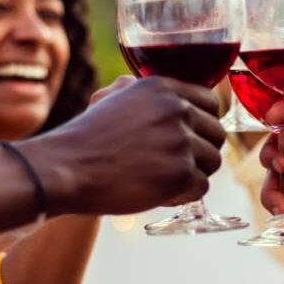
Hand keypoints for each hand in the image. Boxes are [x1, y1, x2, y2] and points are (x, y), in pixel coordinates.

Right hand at [22, 76, 224, 214]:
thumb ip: (140, 91)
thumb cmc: (85, 139)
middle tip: (176, 164)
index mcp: (163, 87)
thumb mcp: (111, 98)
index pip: (210, 103)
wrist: (67, 167)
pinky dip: (185, 195)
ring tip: (164, 179)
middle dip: (200, 152)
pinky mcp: (180, 173)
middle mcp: (176, 109)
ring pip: (213, 161)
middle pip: (217, 133)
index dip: (203, 124)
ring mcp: (180, 141)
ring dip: (193, 174)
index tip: (191, 138)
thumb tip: (166, 94)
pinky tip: (160, 193)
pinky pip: (202, 187)